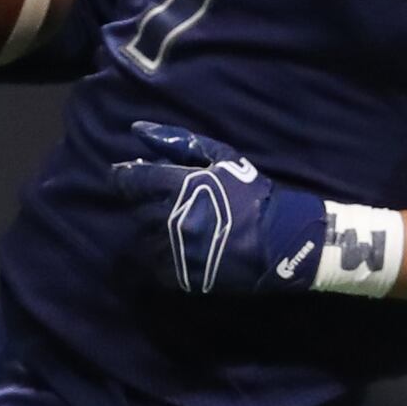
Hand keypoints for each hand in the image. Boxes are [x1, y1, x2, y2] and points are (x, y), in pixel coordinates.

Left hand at [99, 123, 332, 295]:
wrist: (281, 240)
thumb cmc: (251, 194)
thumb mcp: (222, 158)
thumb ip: (178, 141)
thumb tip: (137, 129)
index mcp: (179, 186)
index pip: (131, 180)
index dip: (125, 178)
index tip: (131, 179)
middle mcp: (171, 218)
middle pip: (137, 210)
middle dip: (149, 204)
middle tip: (171, 204)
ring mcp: (176, 249)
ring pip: (144, 239)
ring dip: (155, 232)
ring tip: (178, 230)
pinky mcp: (182, 276)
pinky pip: (156, 267)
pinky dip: (163, 258)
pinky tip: (181, 251)